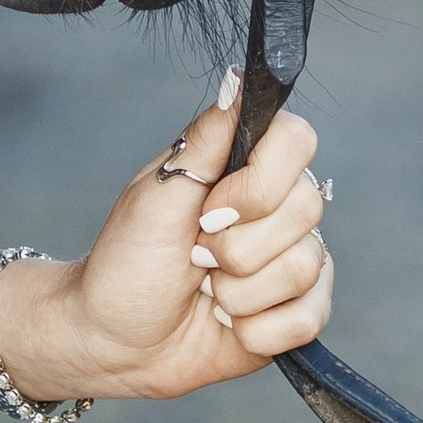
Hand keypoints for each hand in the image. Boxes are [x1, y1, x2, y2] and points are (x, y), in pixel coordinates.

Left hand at [0, 84, 331, 408]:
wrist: (114, 342)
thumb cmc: (126, 263)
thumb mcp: (155, 196)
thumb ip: (205, 141)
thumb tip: (239, 79)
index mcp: (245, 167)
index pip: (299, 140)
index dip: (261, 182)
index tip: (210, 210)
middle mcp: (278, 208)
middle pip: (306, 209)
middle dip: (237, 247)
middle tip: (195, 256)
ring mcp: (293, 261)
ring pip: (306, 268)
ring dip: (238, 292)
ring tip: (206, 290)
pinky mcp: (297, 314)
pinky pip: (307, 319)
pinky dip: (255, 330)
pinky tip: (226, 322)